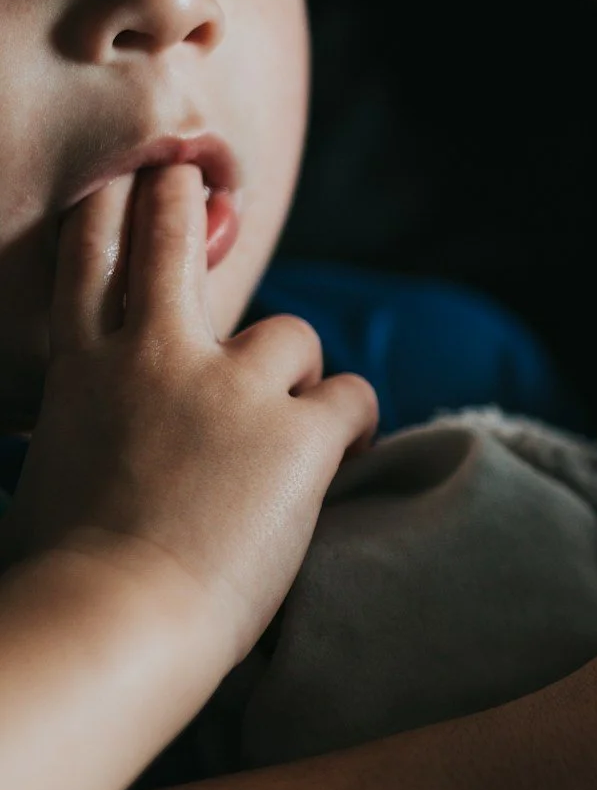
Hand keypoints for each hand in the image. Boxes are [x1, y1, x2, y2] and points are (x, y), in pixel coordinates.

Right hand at [0, 168, 377, 665]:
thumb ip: (84, 431)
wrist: (114, 616)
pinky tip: (339, 459)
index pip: (88, 263)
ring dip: (299, 376)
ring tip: (289, 434)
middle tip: (189, 173)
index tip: (124, 182)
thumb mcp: (51, 473)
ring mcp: (231, 387)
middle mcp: (154, 357)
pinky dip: (353, 424)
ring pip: (293, 335)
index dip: (108, 215)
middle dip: (179, 201)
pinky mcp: (300, 430)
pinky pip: (352, 396)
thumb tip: (100, 442)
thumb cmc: (65, 575)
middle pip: (170, 242)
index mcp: (79, 371)